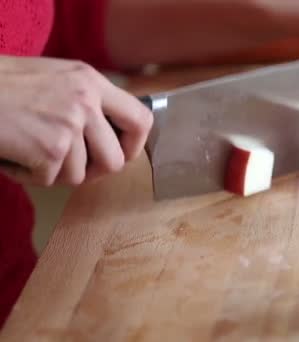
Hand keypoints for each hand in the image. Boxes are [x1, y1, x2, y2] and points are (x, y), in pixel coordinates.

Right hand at [0, 56, 152, 185]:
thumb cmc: (1, 85)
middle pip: (115, 161)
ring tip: (27, 150)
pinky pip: (49, 180)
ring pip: (79, 177)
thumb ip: (86, 102)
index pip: (141, 119)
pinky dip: (27, 175)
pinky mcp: (51, 149)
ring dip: (52, 173)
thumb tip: (112, 135)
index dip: (134, 145)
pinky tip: (12, 154)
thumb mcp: (54, 79)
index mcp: (91, 81)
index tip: (120, 154)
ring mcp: (70, 125)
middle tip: (66, 166)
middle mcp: (87, 101)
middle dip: (92, 173)